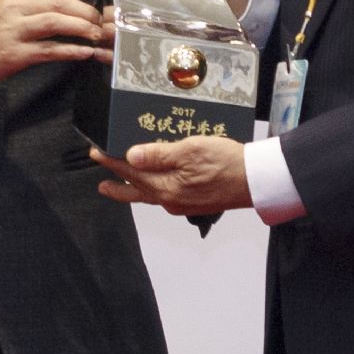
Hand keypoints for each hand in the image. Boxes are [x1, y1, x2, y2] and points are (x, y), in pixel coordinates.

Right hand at [0, 0, 109, 89]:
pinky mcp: (15, 54)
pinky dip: (70, 51)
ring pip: (55, 22)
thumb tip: (73, 6)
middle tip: (102, 19)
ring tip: (96, 35)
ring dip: (81, 28)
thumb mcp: (11, 7)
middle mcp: (17, 8)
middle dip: (86, 10)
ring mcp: (15, 30)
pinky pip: (48, 50)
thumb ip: (38, 3)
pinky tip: (84, 53)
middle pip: (59, 1)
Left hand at [92, 137, 252, 214]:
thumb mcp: (191, 150)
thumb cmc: (227, 162)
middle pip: (137, 190)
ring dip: (134, 189)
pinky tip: (156, 183)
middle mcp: (171, 200)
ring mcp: (183, 203)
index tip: (96, 153)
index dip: (112, 161)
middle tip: (101, 184)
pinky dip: (154, 189)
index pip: (131, 172)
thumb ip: (159, 154)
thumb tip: (131, 156)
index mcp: (166, 188)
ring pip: (151, 195)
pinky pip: (166, 196)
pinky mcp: (194, 202)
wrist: (256, 180)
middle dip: (118, 184)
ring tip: (121, 185)